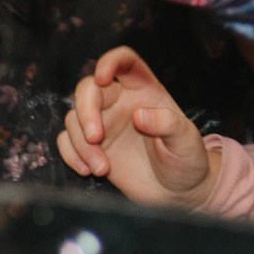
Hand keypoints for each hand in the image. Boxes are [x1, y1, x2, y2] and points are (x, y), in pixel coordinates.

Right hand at [57, 45, 216, 209]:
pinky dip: (71, 155)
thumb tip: (139, 115)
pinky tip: (88, 171)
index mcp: (145, 90)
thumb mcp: (187, 140)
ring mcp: (103, 124)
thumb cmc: (186, 159)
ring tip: (102, 169)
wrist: (176, 191)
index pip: (125, 62)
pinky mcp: (91, 147)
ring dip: (81, 145)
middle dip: (86, 111)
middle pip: (89, 89)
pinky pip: (66, 141)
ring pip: (74, 118)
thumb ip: (168, 124)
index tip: (102, 77)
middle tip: (95, 137)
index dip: (111, 61)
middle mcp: (120, 102)